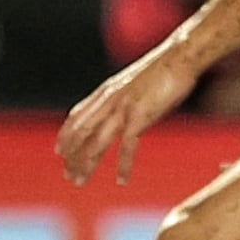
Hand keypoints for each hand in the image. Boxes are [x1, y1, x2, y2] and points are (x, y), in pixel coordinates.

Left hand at [58, 49, 199, 184]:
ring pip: (96, 142)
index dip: (67, 134)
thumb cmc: (164, 69)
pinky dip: (123, 165)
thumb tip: (126, 111)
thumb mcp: (135, 83)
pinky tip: (122, 181)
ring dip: (86, 164)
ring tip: (80, 182)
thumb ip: (125, 97)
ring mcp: (123, 108)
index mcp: (107, 91)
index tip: (59, 150)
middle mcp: (109, 100)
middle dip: (72, 155)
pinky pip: (127, 146)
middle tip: (67, 174)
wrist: (179, 57)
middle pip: (82, 132)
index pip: (78, 115)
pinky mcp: (139, 116)